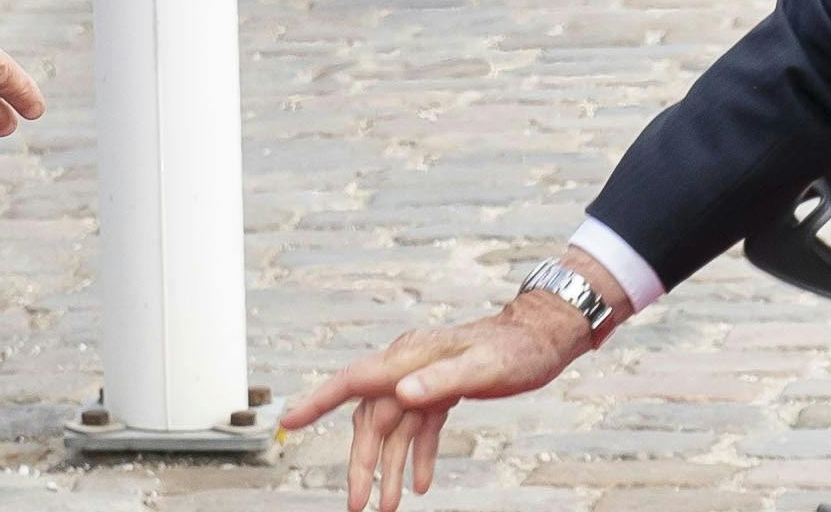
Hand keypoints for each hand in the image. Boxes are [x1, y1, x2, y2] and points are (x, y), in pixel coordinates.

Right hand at [279, 254, 622, 511]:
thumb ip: (442, 381)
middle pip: (370, 418)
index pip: (353, 380)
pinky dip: (417, 456)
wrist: (543, 336)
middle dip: (361, 464)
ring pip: (392, 428)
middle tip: (358, 506)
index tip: (288, 421)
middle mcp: (409, 366)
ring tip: (387, 507)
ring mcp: (423, 378)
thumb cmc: (517, 349)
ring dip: (388, 467)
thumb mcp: (484, 368)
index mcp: (410, 357)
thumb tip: (402, 394)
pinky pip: (418, 427)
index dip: (318, 401)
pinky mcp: (441, 390)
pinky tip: (420, 484)